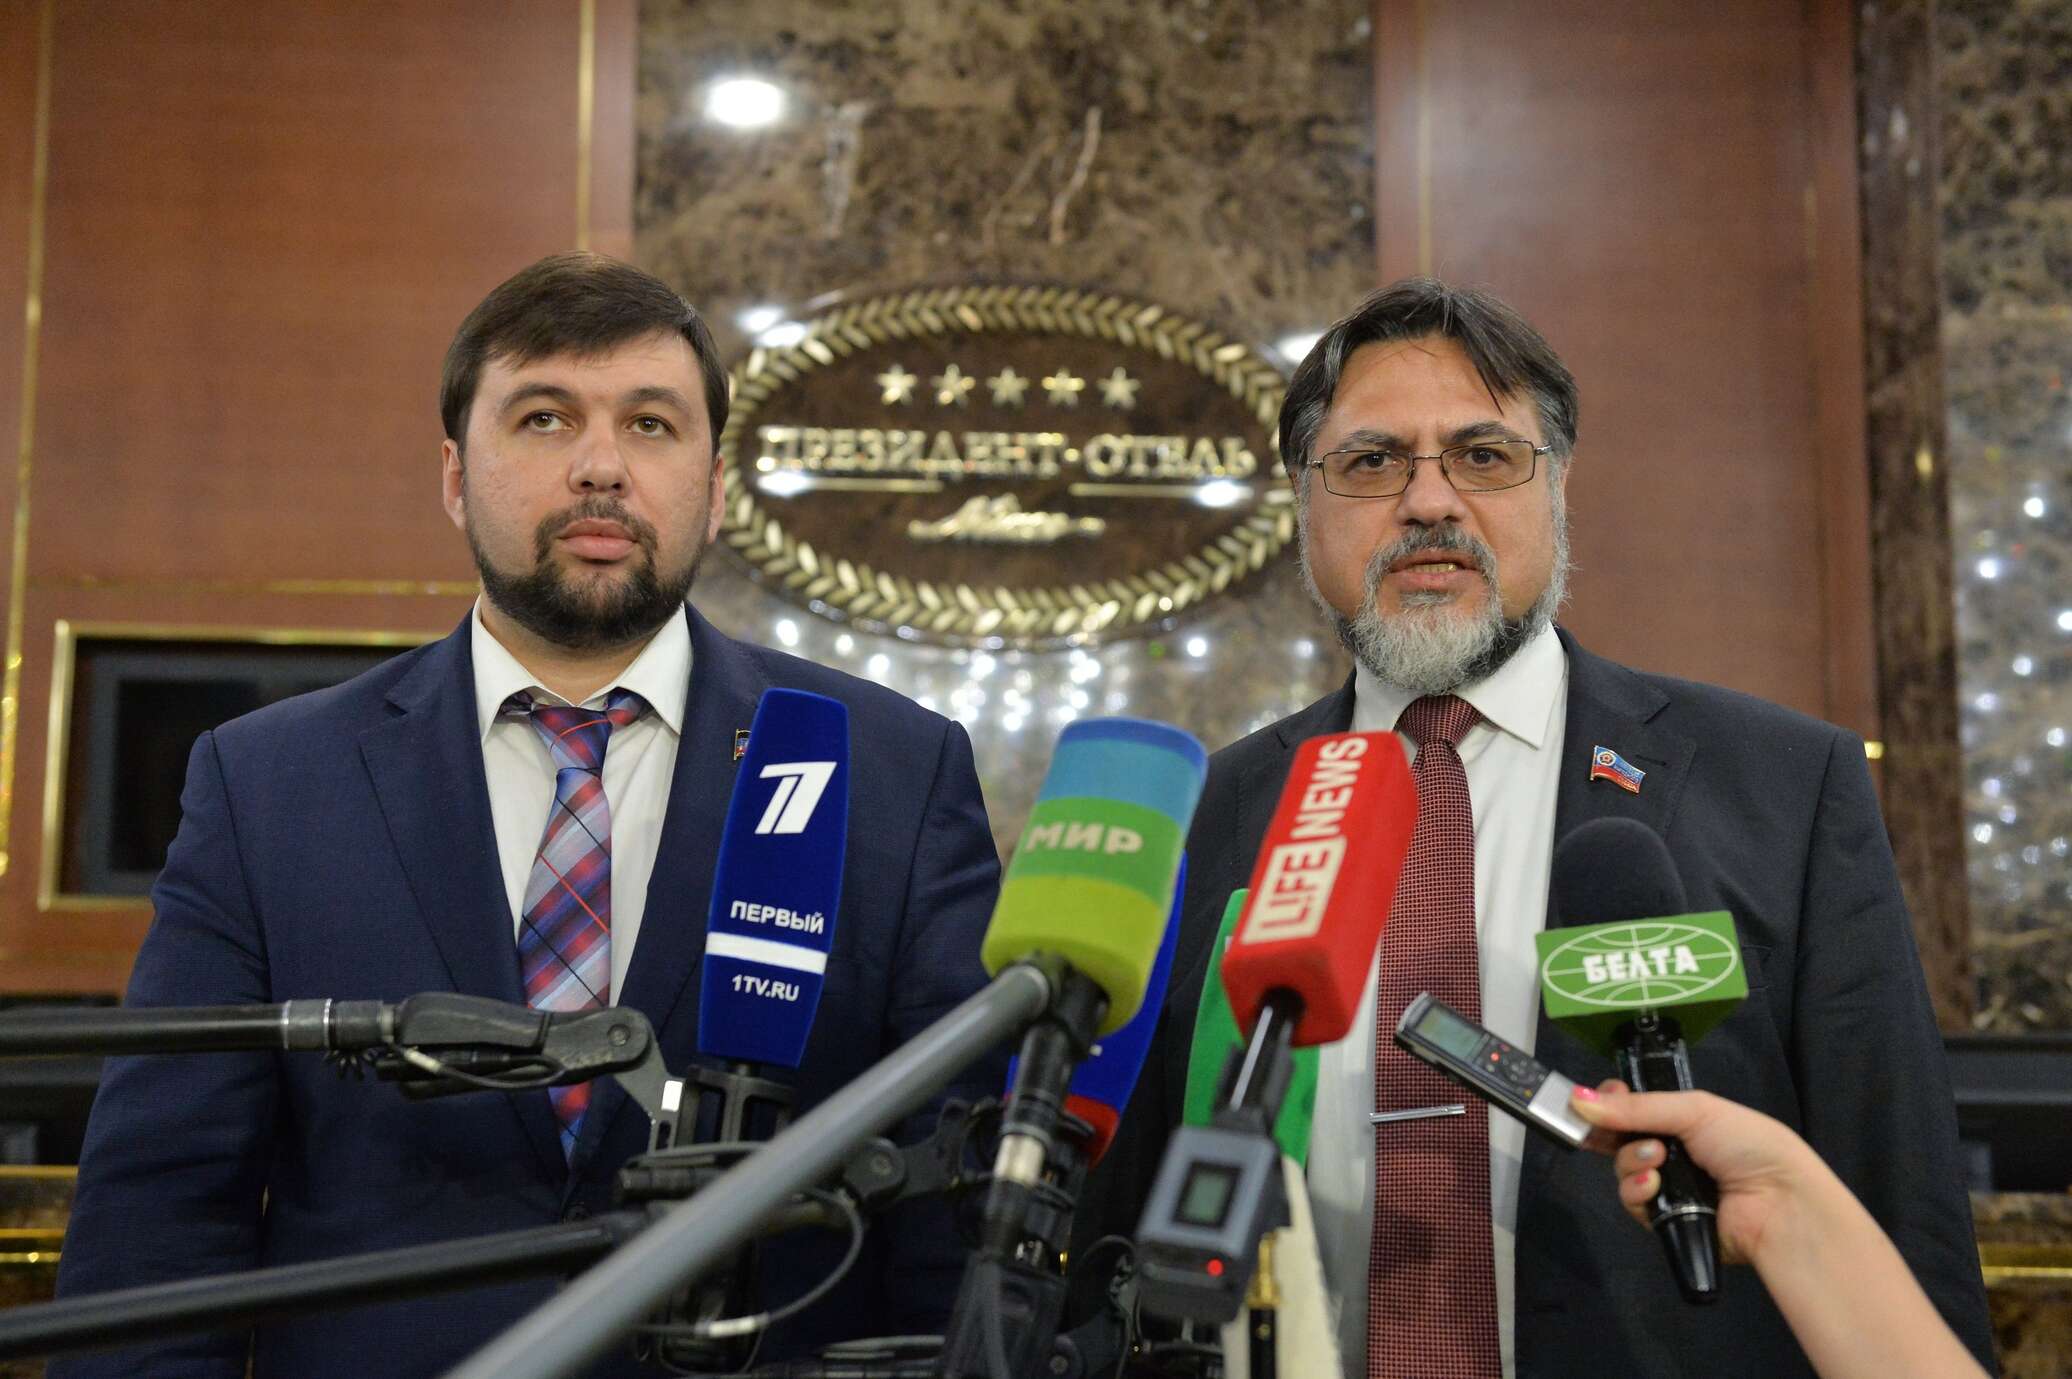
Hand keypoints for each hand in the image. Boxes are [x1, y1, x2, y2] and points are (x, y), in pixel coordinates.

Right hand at [1570, 1080, 1826, 1268]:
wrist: (1780, 1204)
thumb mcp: (1694, 1111)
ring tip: (1657, 1162)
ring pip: (1622, 1170)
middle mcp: (1672, 1152)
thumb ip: (1635, 1107)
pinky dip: (1639, 1191)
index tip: (1594, 1101)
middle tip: (1609, 1129)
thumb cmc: (1746, 1145)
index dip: (1609, 1104)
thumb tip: (1578, 1099)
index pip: (1632, 1108)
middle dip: (1610, 1132)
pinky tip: (1655, 1186)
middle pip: (1618, 1138)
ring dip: (1632, 1162)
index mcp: (1683, 1120)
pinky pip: (1633, 1201)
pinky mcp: (1666, 1219)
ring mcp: (1668, 1186)